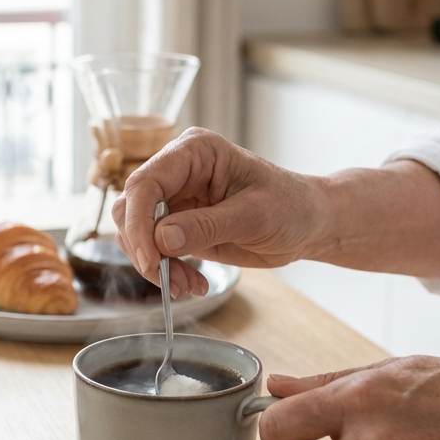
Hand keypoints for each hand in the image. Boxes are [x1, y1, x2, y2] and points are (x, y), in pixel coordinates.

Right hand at [110, 128, 326, 297]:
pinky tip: (192, 283)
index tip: (151, 260)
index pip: (145, 183)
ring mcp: (175, 199)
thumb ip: (206, 226)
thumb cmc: (291, 207)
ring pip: (136, 233)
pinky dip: (166, 272)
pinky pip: (153, 250)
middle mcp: (177, 172)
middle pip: (131, 209)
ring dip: (155, 266)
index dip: (140, 223)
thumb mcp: (253, 217)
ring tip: (187, 286)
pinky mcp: (178, 225)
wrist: (308, 224)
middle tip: (170, 280)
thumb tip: (162, 239)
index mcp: (194, 152)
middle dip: (145, 250)